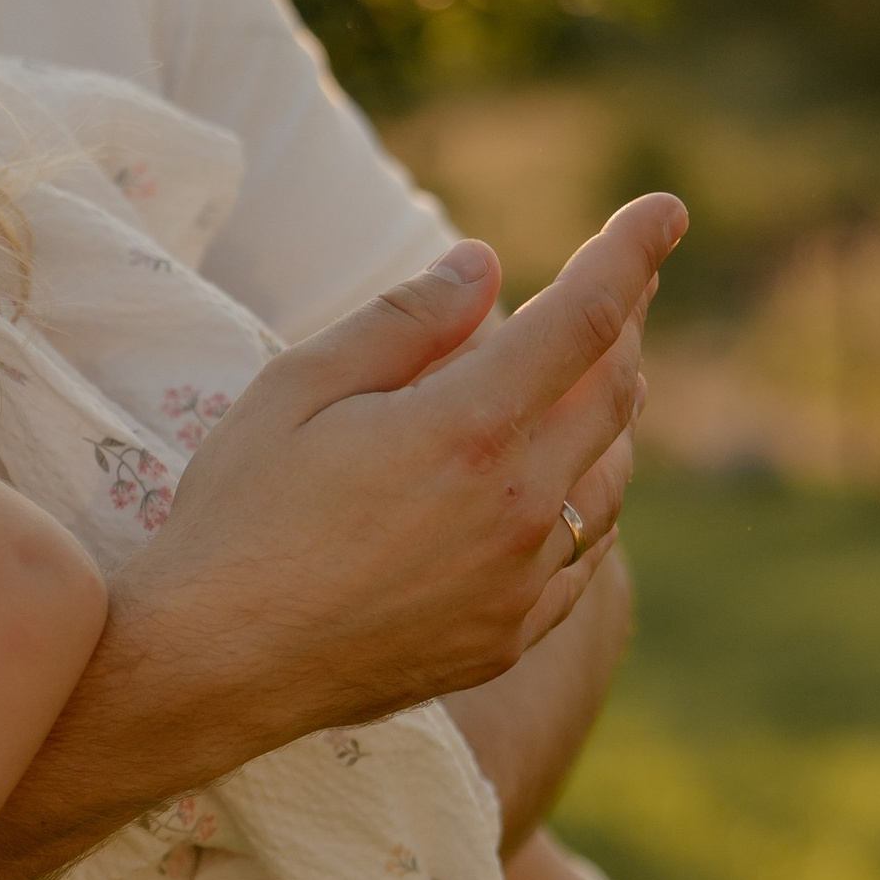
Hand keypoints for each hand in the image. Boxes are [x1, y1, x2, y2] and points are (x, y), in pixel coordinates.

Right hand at [133, 196, 679, 724]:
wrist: (213, 668)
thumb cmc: (239, 517)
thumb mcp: (296, 389)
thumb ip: (402, 321)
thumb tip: (484, 265)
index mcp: (468, 429)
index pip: (585, 316)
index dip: (631, 253)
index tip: (666, 211)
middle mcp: (519, 506)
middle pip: (614, 391)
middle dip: (626, 323)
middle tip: (626, 283)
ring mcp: (522, 580)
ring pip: (612, 474)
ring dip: (611, 411)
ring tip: (596, 373)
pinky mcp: (511, 636)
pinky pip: (587, 554)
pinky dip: (591, 498)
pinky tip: (568, 482)